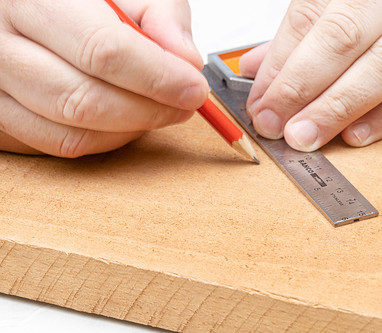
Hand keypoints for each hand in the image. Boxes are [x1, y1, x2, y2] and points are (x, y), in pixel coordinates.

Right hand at [0, 0, 207, 156]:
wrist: (32, 6)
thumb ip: (160, 17)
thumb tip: (187, 62)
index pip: (103, 52)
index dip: (157, 78)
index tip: (192, 89)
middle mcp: (1, 45)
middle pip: (85, 101)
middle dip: (148, 112)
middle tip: (182, 105)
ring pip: (71, 132)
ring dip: (128, 130)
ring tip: (156, 109)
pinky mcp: (1, 116)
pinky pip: (57, 144)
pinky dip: (102, 139)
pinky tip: (124, 119)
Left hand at [240, 0, 381, 150]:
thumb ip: (308, 28)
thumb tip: (260, 65)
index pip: (310, 16)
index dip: (279, 63)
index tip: (258, 100)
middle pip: (343, 38)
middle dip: (300, 87)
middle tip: (272, 123)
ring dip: (338, 108)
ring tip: (304, 135)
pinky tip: (354, 134)